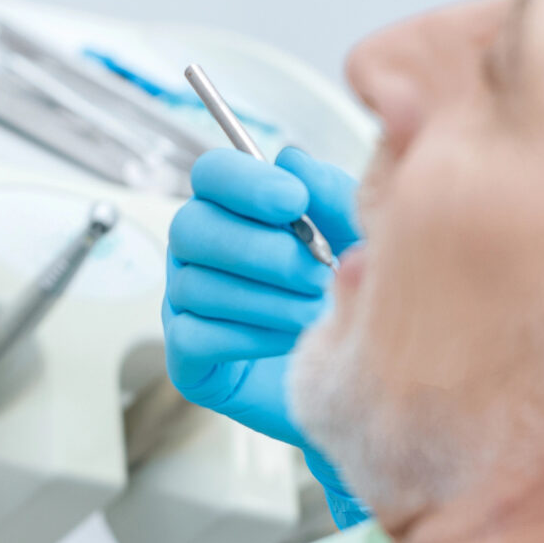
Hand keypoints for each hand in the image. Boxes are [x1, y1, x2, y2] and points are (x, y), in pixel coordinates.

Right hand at [164, 148, 369, 518]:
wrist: (358, 381)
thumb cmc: (350, 299)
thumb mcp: (357, 238)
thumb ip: (331, 195)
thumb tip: (292, 161)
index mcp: (235, 208)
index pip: (212, 173)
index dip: (246, 182)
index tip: (293, 202)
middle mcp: (200, 250)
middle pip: (192, 226)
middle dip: (261, 250)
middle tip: (317, 272)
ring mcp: (185, 303)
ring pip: (197, 283)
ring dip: (266, 298)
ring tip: (313, 314)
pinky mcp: (187, 358)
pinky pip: (196, 336)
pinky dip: (249, 337)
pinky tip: (286, 343)